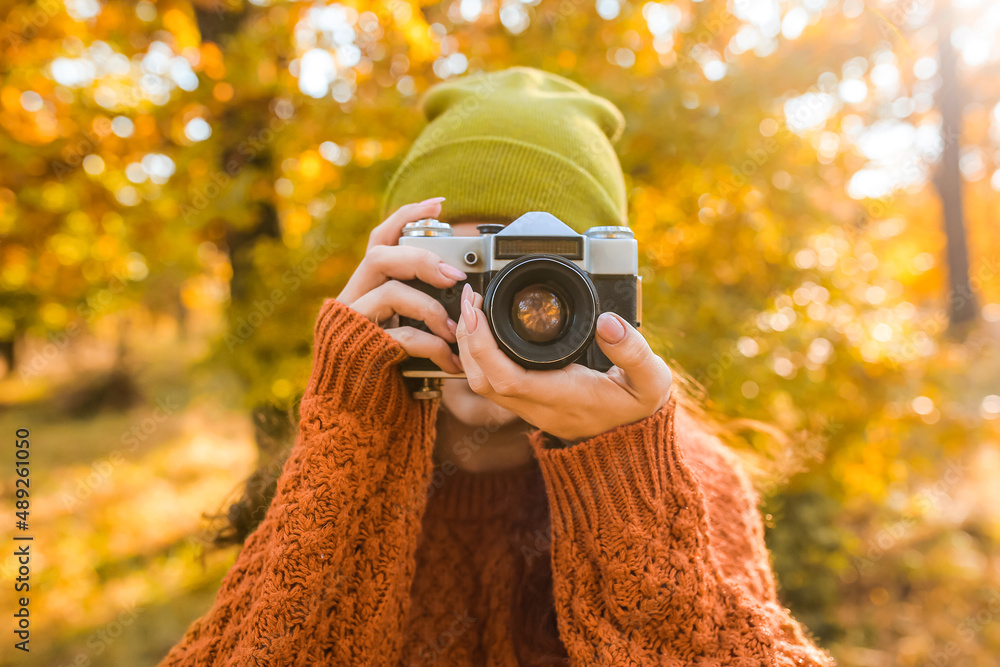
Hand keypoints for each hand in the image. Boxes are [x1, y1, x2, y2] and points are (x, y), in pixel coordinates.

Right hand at [337, 197, 466, 373]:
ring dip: (431, 308)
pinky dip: (432, 346)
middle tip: (456, 276)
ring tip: (455, 329)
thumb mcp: (406, 335)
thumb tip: (463, 291)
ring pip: (389, 292)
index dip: (406, 216)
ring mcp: (351, 326)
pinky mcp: (360, 351)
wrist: (357, 423)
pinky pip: (401, 336)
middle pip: (379, 257)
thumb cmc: (387, 378)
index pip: (379, 240)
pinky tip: (450, 361)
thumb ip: (420, 308)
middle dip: (422, 260)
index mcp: (363, 290)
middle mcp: (350, 301)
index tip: (439, 205)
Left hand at [455, 284, 672, 441]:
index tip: (478, 309)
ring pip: (481, 384)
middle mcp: (539, 407)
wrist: (633, 440)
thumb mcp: (651, 380)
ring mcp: (530, 408)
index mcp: (563, 398)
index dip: (483, 345)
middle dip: (468, 339)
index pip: (507, 378)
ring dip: (469, 347)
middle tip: (471, 299)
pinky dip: (479, 355)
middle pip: (482, 381)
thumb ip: (634, 351)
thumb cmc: (639, 409)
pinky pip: (491, 382)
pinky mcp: (528, 403)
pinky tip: (483, 331)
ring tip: (474, 309)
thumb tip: (608, 321)